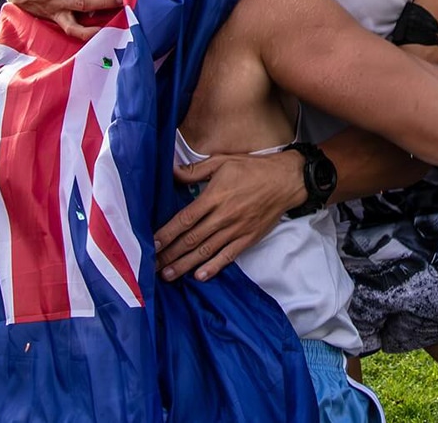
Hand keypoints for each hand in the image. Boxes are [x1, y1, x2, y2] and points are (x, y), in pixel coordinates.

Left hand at [154, 150, 306, 281]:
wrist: (286, 180)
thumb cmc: (253, 168)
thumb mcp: (223, 161)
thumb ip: (196, 170)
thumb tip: (172, 171)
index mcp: (215, 196)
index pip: (185, 219)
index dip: (167, 233)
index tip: (152, 243)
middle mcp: (224, 216)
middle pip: (191, 239)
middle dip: (170, 254)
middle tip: (152, 265)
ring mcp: (236, 230)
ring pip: (206, 251)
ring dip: (185, 265)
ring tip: (168, 274)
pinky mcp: (248, 238)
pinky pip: (228, 256)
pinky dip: (213, 267)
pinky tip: (199, 276)